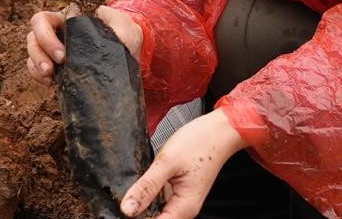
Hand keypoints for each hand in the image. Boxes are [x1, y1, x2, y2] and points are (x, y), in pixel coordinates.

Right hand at [25, 6, 143, 85]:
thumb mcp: (126, 27)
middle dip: (39, 52)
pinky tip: (50, 84)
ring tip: (49, 77)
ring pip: (32, 51)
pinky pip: (35, 68)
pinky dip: (37, 75)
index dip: (46, 36)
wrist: (131, 57)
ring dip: (35, 65)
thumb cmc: (127, 36)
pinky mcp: (56, 66)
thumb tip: (89, 20)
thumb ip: (113, 21)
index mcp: (70, 17)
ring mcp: (55, 48)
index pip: (45, 19)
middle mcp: (59, 30)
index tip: (63, 55)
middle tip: (52, 69)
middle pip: (33, 35)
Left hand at [120, 110, 249, 218]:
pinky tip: (143, 183)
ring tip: (134, 188)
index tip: (120, 209)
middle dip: (138, 211)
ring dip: (142, 203)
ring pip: (155, 212)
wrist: (220, 130)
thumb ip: (146, 187)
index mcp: (183, 208)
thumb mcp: (168, 162)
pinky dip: (149, 194)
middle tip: (124, 196)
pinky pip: (160, 200)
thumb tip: (127, 210)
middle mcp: (184, 210)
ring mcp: (182, 201)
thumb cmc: (200, 142)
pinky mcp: (179, 192)